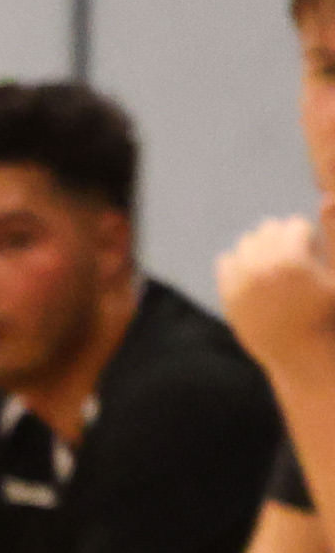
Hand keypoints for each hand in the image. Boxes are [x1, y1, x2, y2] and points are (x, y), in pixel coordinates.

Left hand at [223, 212, 334, 379]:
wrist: (304, 354)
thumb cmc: (329, 313)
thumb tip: (326, 198)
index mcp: (292, 261)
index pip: (295, 225)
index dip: (308, 238)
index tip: (314, 254)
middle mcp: (261, 268)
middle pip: (268, 230)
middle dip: (284, 238)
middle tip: (296, 259)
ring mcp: (241, 282)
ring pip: (246, 243)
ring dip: (262, 248)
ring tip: (279, 266)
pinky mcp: (227, 295)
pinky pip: (226, 261)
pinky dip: (241, 263)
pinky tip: (258, 275)